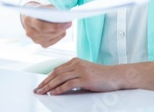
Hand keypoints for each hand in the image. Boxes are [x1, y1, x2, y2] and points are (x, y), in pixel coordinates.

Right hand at [21, 3, 71, 47]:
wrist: (32, 17)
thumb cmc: (40, 10)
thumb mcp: (44, 7)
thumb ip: (52, 11)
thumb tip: (64, 17)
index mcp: (28, 20)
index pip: (42, 27)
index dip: (55, 26)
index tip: (66, 22)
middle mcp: (30, 32)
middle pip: (48, 33)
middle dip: (60, 28)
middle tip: (69, 23)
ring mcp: (35, 40)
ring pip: (52, 37)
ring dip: (60, 31)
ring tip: (66, 25)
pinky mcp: (42, 44)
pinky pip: (53, 41)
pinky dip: (59, 35)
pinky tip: (62, 30)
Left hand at [34, 58, 153, 94]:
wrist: (116, 76)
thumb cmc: (101, 76)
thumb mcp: (85, 72)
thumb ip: (74, 74)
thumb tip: (59, 84)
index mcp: (75, 61)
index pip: (57, 69)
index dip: (47, 77)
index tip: (40, 84)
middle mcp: (77, 64)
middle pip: (56, 73)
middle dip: (45, 82)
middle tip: (37, 89)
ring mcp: (81, 70)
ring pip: (60, 78)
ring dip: (49, 86)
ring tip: (42, 92)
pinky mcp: (85, 78)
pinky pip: (68, 84)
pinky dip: (59, 89)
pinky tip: (53, 93)